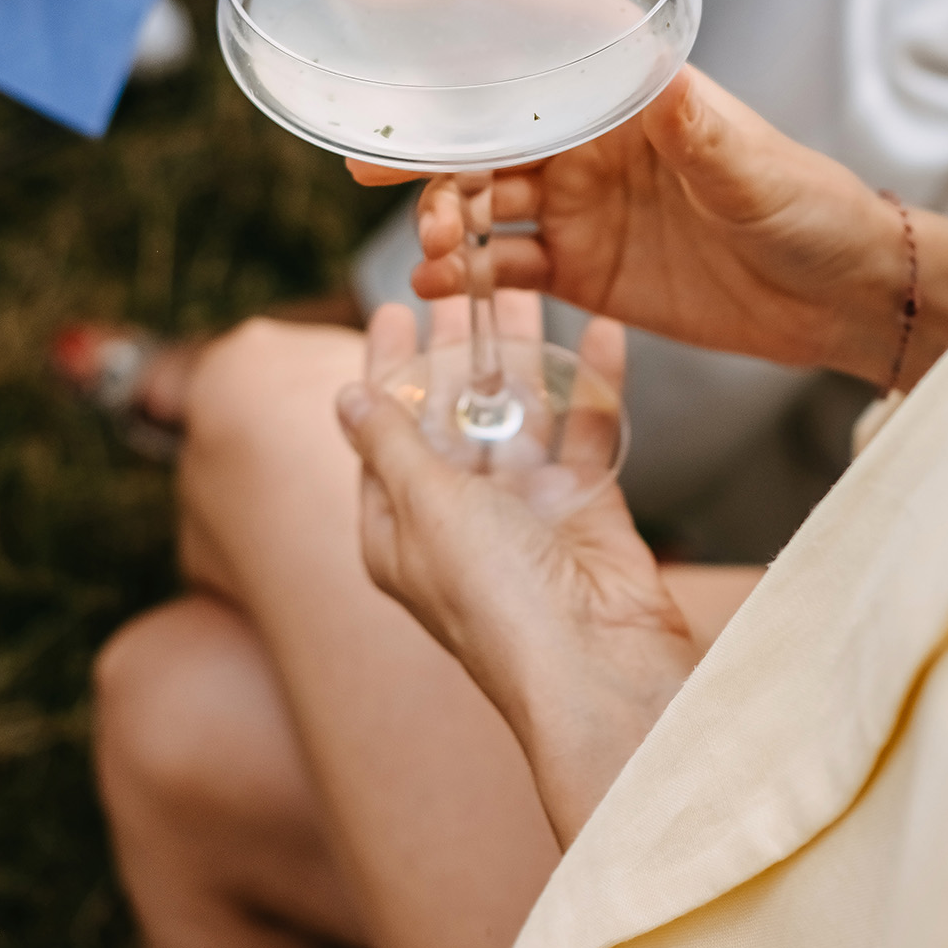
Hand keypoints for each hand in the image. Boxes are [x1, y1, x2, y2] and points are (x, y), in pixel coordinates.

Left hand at [340, 295, 696, 846]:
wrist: (598, 667)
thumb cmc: (495, 600)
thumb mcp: (423, 506)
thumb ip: (391, 442)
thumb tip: (348, 398)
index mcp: (399, 530)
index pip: (384, 432)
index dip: (387, 370)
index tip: (392, 308)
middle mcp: (459, 521)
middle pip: (454, 416)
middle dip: (458, 348)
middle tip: (463, 280)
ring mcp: (526, 515)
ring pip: (521, 416)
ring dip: (523, 353)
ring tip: (524, 286)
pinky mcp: (588, 512)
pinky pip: (587, 434)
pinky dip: (593, 385)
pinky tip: (600, 333)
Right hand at [352, 68, 947, 388]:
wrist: (842, 295)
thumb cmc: (808, 205)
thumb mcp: (752, 159)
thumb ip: (696, 125)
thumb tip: (658, 74)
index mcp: (625, 96)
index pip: (529, 43)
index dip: (454, 22)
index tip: (380, 2)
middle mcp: (591, 146)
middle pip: (486, 134)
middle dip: (424, 146)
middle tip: (368, 162)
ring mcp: (581, 208)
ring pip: (483, 204)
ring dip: (442, 219)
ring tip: (429, 245)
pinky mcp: (584, 271)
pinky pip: (506, 268)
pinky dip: (468, 275)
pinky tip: (441, 284)